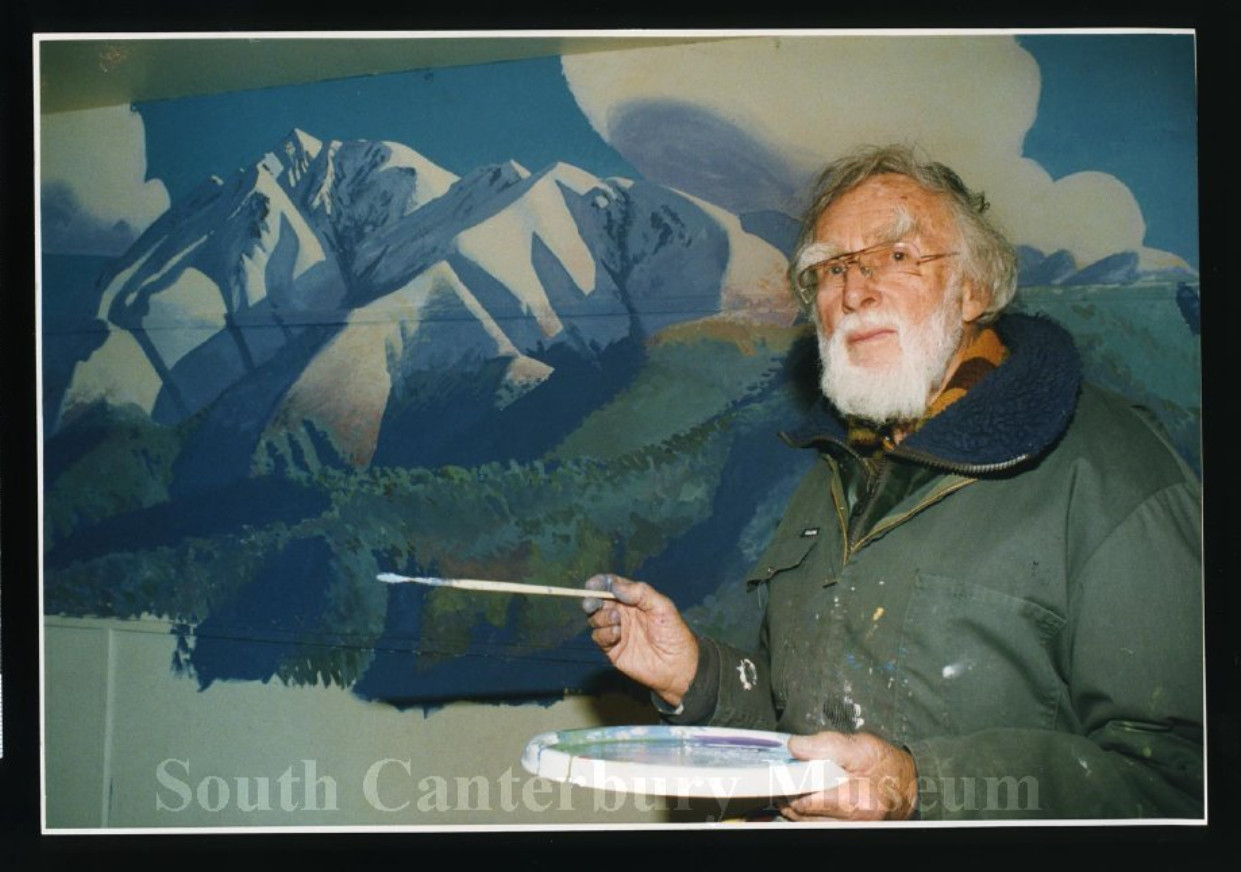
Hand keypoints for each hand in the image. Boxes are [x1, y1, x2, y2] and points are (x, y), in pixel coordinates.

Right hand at [583, 574, 697, 706]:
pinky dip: (603, 633)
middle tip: (593, 603)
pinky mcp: (612, 649)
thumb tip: (615, 586)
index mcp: (634, 600)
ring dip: (601, 617)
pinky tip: (617, 634)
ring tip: (616, 619)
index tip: (593, 584)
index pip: (612, 586)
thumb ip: (640, 593)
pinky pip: (598, 637)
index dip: (601, 582)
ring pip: (595, 619)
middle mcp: (622, 613)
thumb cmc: (674, 633)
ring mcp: (617, 631)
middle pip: (599, 601)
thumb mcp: (662, 607)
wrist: (677, 665)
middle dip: (592, 600)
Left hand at [776, 731, 917, 820]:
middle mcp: (852, 822)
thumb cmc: (886, 764)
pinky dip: (803, 812)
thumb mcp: (858, 746)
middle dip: (787, 795)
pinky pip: (814, 824)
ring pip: (805, 822)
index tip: (779, 773)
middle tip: (779, 778)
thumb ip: (825, 744)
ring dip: (792, 804)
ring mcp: (848, 828)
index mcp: (856, 802)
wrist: (905, 782)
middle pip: (802, 815)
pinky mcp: (843, 828)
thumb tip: (795, 746)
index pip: (807, 802)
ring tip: (787, 786)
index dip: (787, 787)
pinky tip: (800, 797)